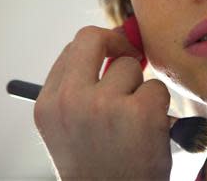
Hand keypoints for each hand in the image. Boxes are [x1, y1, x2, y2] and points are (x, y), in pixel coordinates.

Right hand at [33, 26, 171, 179]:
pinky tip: (150, 133)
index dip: (96, 49)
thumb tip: (111, 50)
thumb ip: (79, 89)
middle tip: (132, 55)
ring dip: (139, 88)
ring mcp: (104, 105)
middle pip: (92, 38)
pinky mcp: (140, 113)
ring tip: (135, 122)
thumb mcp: (69, 130)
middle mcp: (70, 101)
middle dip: (116, 41)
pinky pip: (156, 88)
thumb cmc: (98, 168)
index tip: (111, 55)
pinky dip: (158, 106)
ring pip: (130, 67)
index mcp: (48, 105)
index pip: (72, 50)